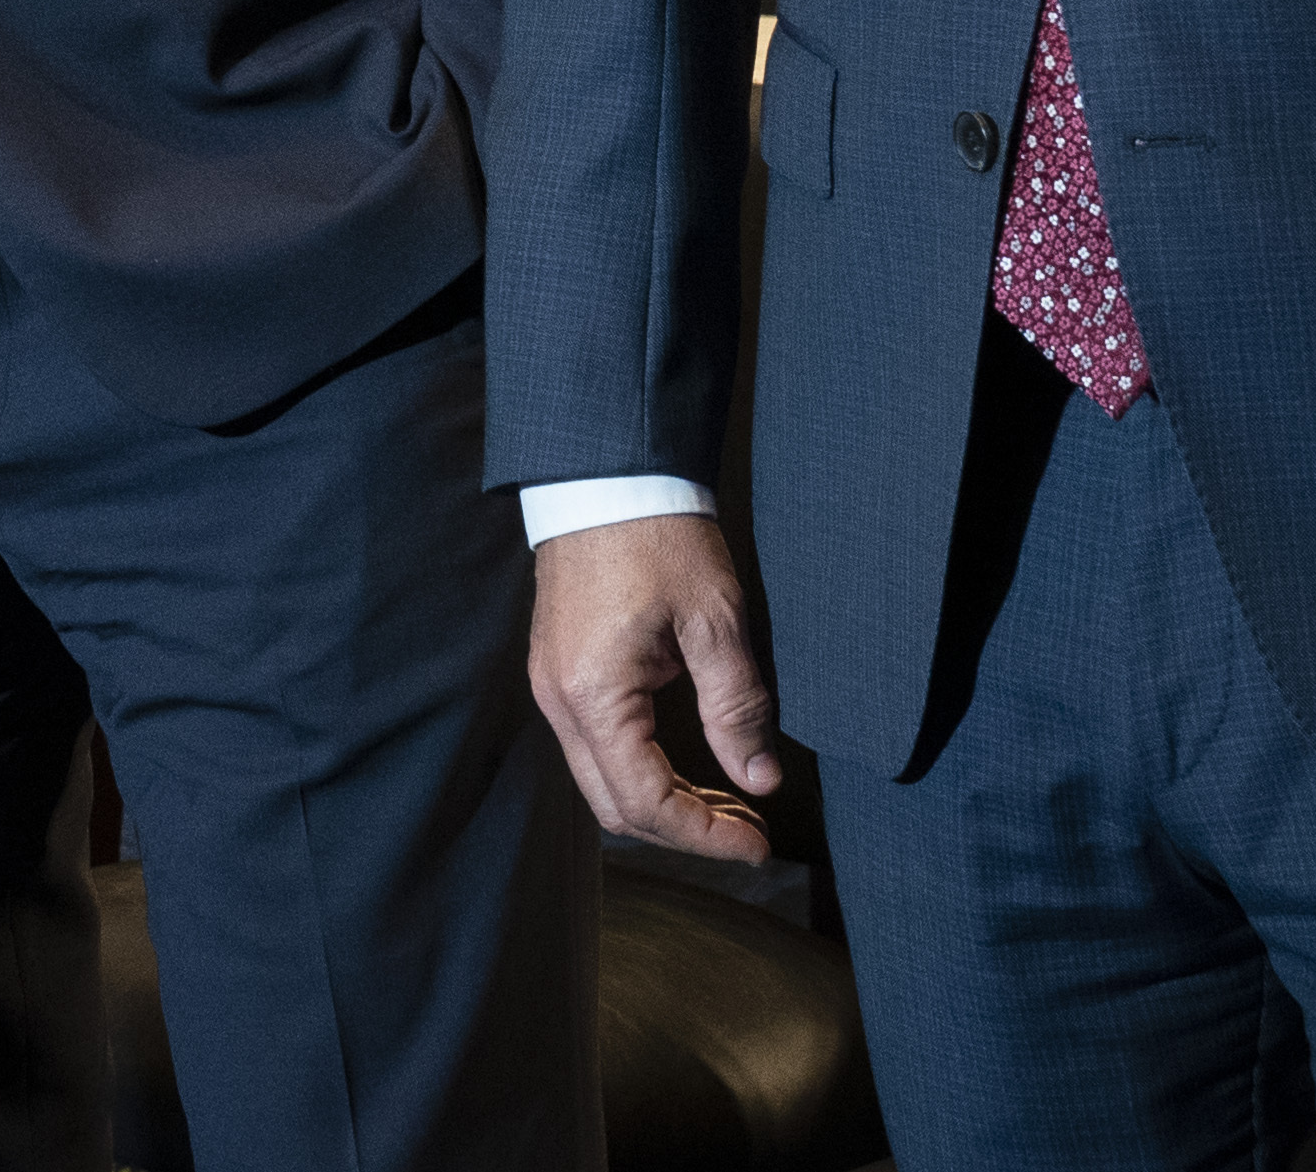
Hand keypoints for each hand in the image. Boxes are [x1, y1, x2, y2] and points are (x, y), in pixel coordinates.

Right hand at [527, 512, 786, 859]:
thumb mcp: (714, 620)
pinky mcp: (560, 669)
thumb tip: (761, 780)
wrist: (605, 473)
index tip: (757, 843)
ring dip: (665, 801)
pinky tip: (690, 763)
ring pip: (603, 780)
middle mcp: (560, 700)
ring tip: (730, 800)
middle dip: (684, 830)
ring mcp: (553, 685)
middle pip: (615, 806)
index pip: (645, 800)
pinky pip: (597, 746)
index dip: (705, 835)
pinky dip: (643, 768)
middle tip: (748, 829)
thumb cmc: (657, 535)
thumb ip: (736, 708)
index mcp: (594, 693)